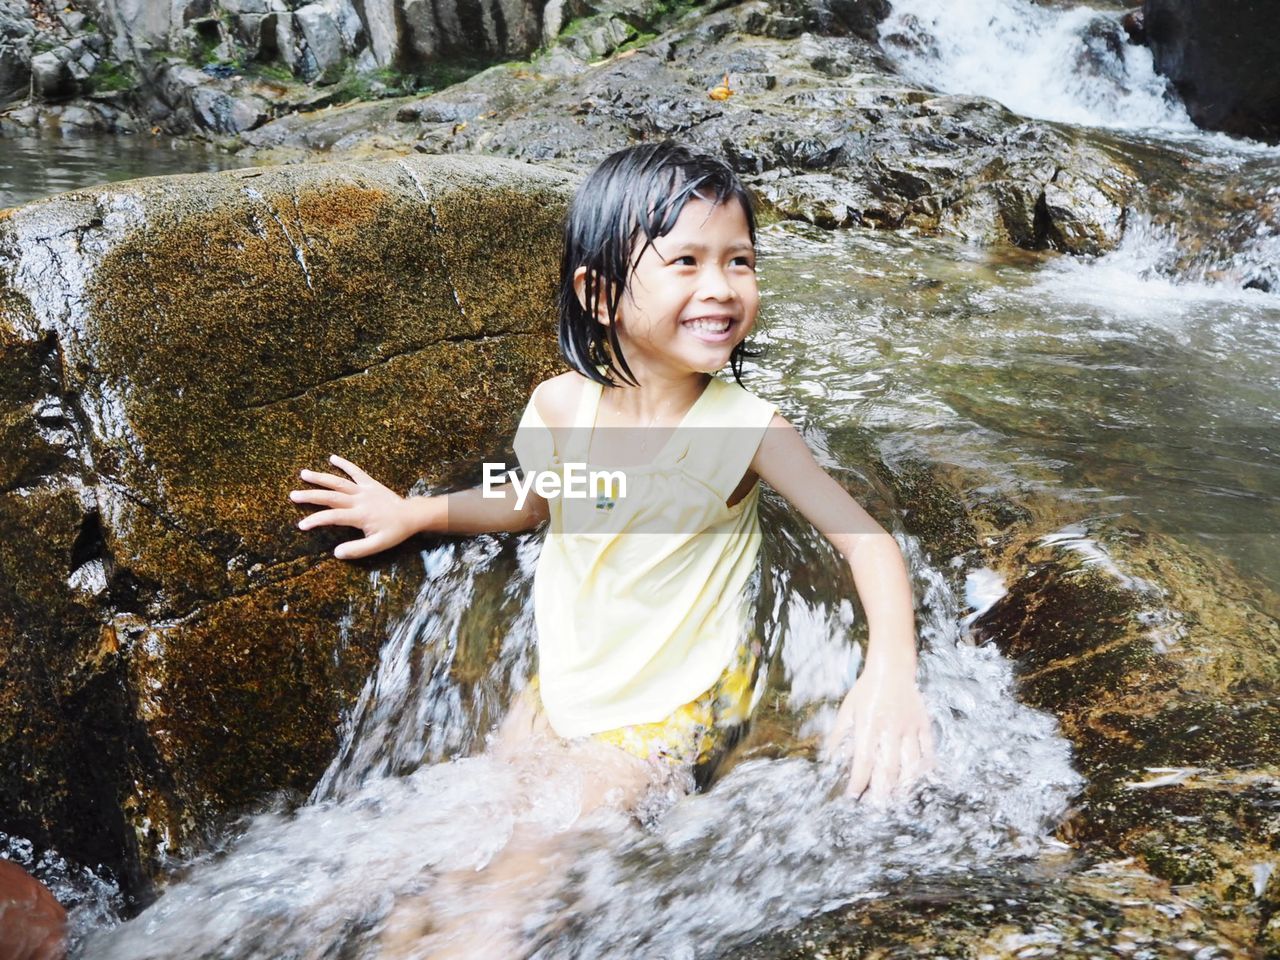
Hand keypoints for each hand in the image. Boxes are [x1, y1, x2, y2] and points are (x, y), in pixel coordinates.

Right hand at [290, 454, 413, 558]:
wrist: (411, 515)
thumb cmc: (394, 531)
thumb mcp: (378, 545)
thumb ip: (357, 549)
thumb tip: (337, 553)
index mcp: (360, 515)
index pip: (333, 517)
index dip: (316, 520)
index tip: (301, 525)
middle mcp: (359, 500)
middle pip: (331, 496)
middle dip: (311, 495)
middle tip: (293, 494)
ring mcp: (364, 490)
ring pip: (339, 482)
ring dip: (321, 477)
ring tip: (303, 473)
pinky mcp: (370, 483)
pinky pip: (356, 471)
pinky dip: (345, 464)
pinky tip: (332, 457)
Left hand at [823, 662, 934, 805]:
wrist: (892, 669)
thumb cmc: (866, 690)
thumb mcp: (847, 710)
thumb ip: (839, 736)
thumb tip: (829, 759)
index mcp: (869, 726)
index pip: (864, 761)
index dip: (858, 781)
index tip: (853, 795)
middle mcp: (890, 729)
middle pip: (888, 767)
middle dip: (882, 791)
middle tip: (877, 807)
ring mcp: (909, 728)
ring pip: (910, 763)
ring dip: (905, 785)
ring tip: (898, 800)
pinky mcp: (923, 725)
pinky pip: (927, 750)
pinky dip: (925, 768)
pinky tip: (921, 780)